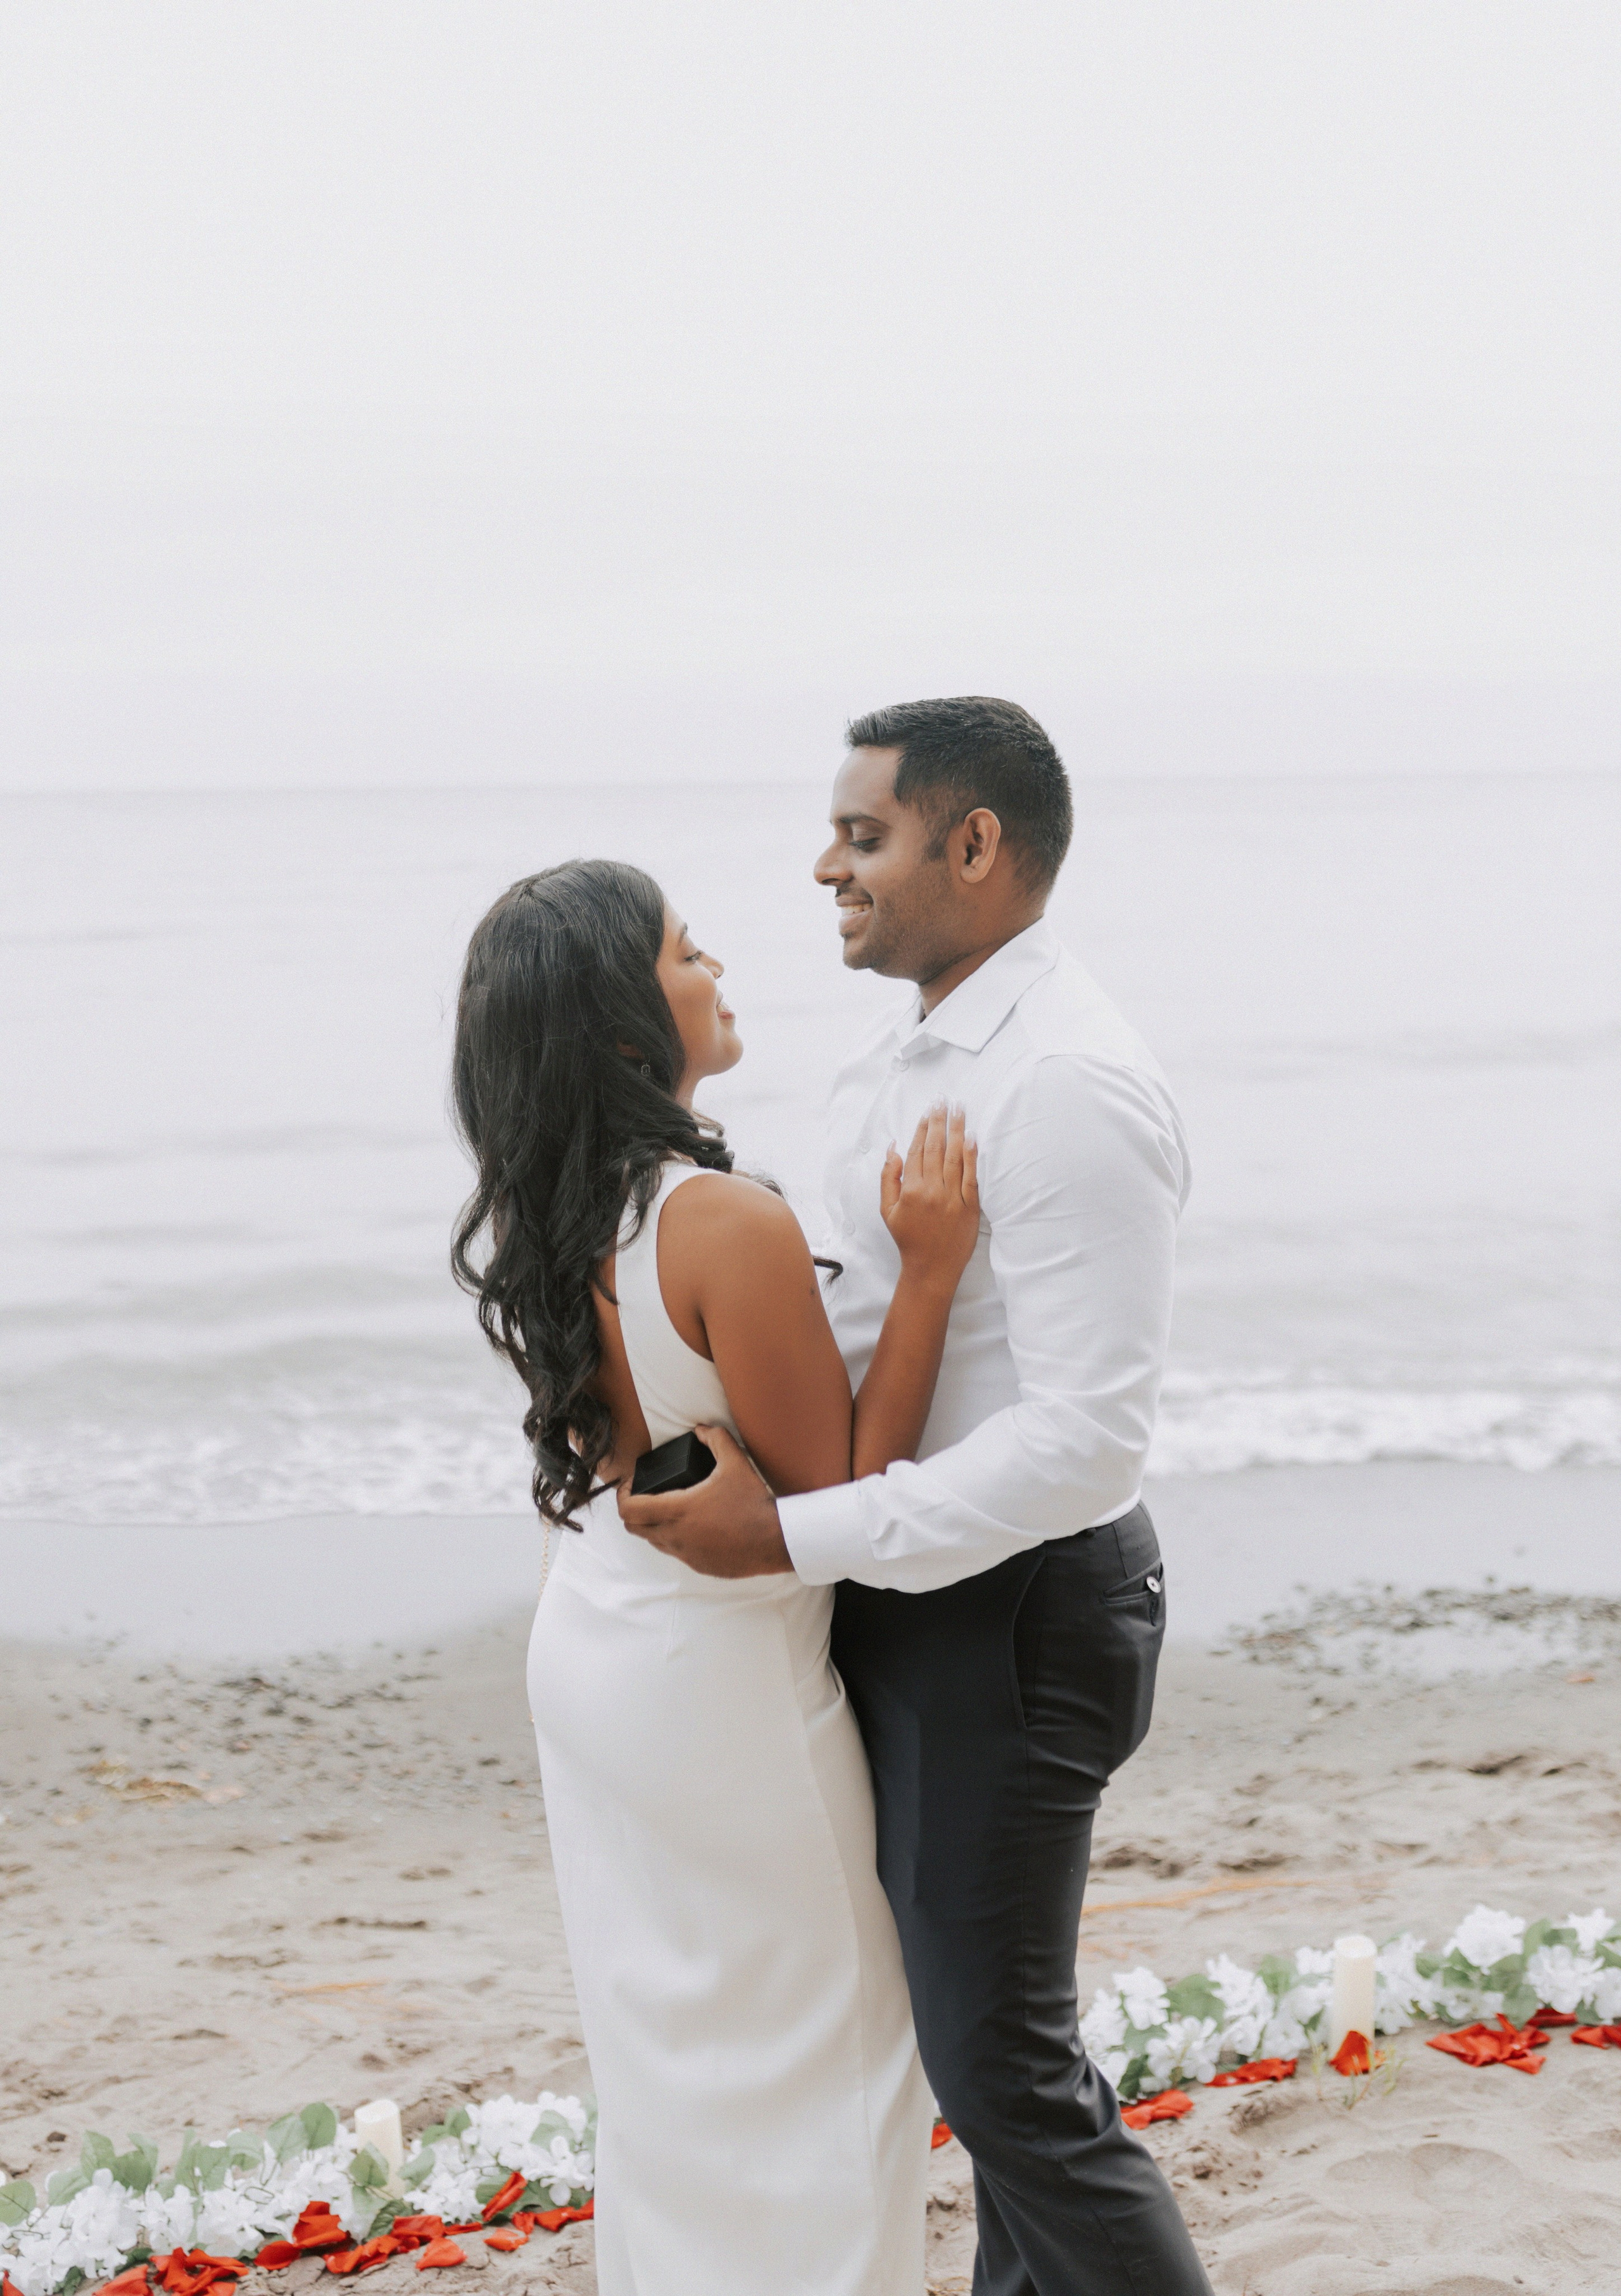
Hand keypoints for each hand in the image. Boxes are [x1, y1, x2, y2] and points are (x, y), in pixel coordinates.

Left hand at [616, 1423, 794, 1576]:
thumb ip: (716, 1439)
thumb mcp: (735, 1463)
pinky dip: (675, 1538)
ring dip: (654, 1525)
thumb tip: (700, 1429)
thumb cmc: (752, 1503)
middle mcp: (675, 1536)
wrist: (775, 1540)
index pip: (628, 1509)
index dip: (621, 1495)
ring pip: (654, 1541)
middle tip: (643, 1496)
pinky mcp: (699, 1566)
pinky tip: (694, 1526)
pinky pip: (677, 1552)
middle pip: (633, 1528)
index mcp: (677, 1510)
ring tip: (670, 1508)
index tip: (629, 1484)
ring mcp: (686, 1554)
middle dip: (632, 1510)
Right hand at [880, 1102, 980, 1290]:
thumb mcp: (887, 1210)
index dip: (922, 1128)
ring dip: (957, 1130)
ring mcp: (952, 1198)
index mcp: (910, 1189)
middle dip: (939, 1121)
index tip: (927, 1111)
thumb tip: (893, 1148)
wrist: (931, 1268)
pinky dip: (972, 1156)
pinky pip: (971, 1176)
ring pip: (955, 1156)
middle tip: (943, 1100)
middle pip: (936, 1148)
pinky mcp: (970, 1206)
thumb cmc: (908, 1239)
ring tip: (959, 1109)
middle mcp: (932, 1190)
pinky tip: (973, 1138)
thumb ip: (888, 1178)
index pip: (917, 1150)